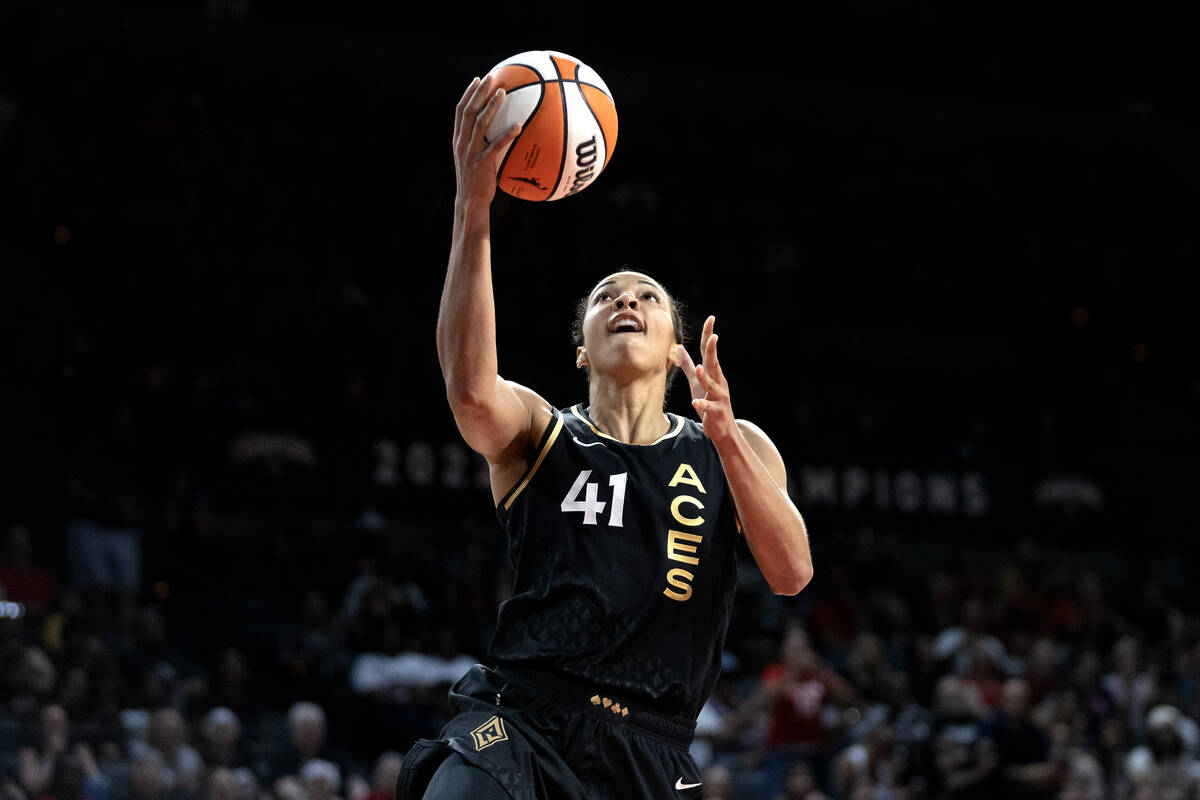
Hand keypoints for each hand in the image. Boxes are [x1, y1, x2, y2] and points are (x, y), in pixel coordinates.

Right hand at [453, 75, 519, 207]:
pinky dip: (507, 135)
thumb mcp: (473, 157)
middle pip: (469, 111)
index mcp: (458, 139)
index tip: (477, 80)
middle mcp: (462, 142)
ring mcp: (471, 152)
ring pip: (480, 123)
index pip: (460, 111)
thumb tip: (498, 129)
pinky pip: (496, 146)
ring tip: (503, 92)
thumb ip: (480, 142)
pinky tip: (519, 126)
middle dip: (479, 92)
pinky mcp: (482, 163)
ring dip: (491, 106)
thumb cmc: (476, 179)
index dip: (468, 94)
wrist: (470, 201)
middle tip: (491, 77)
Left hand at [673, 315, 736, 444]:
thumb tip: (677, 348)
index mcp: (713, 374)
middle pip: (714, 363)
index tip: (711, 318)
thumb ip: (687, 366)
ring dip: (706, 377)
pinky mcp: (716, 412)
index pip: (709, 352)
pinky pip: (708, 408)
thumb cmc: (709, 404)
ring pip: (712, 385)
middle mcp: (718, 382)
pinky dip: (702, 405)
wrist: (723, 430)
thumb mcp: (696, 383)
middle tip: (713, 335)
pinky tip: (695, 403)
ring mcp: (719, 397)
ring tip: (699, 368)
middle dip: (712, 349)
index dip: (709, 335)